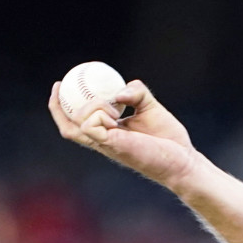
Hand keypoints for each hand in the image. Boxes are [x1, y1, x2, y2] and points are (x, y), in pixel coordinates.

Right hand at [47, 79, 198, 190]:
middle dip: (58, 105)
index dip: (62, 105)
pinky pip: (91, 124)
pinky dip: (99, 112)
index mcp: (108, 134)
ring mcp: (106, 145)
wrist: (184, 159)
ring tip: (115, 107)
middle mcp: (103, 141)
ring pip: (78, 123)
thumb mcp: (150, 106)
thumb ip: (136, 91)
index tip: (61, 84)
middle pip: (67, 127)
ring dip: (91, 106)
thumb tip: (120, 92)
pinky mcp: (113, 145)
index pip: (76, 123)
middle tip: (61, 84)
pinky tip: (117, 114)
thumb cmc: (169, 138)